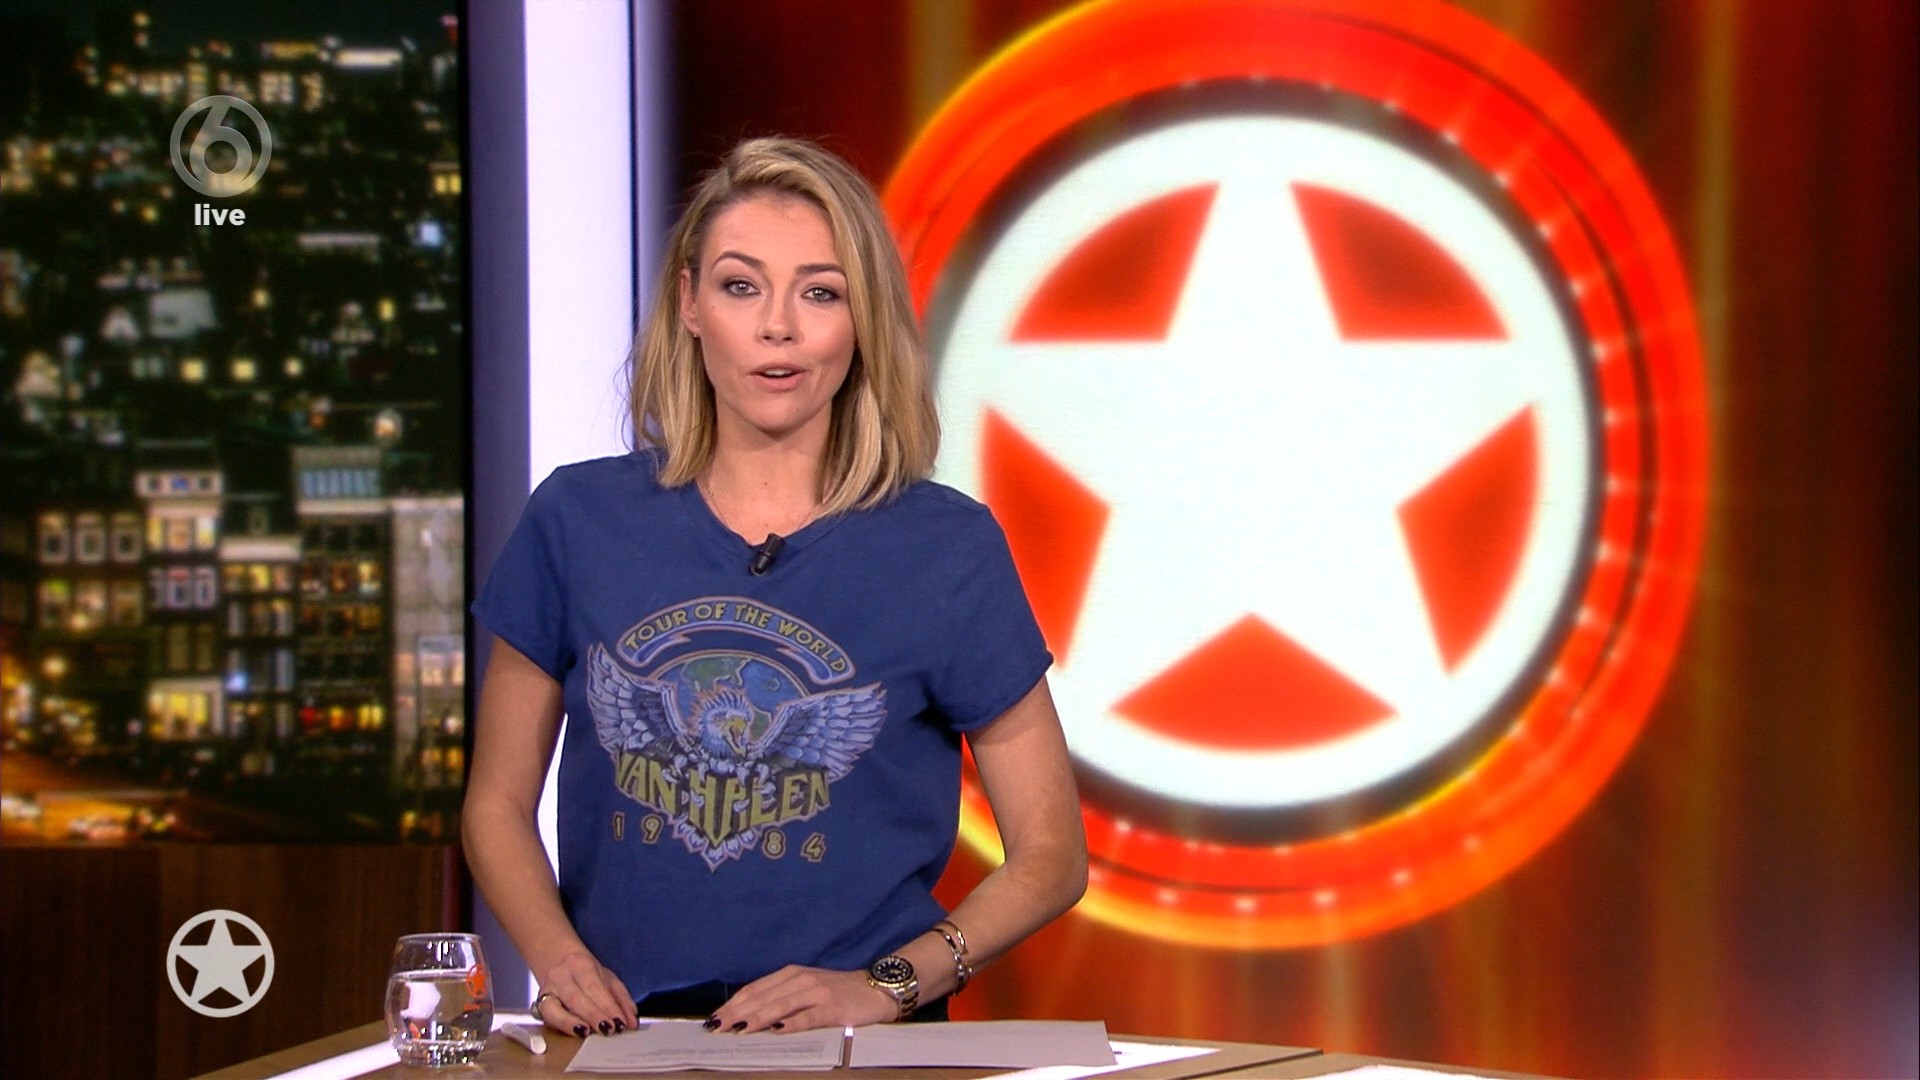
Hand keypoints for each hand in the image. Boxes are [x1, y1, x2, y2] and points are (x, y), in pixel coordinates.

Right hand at [532, 950, 635, 1037]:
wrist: (558, 962)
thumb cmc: (587, 974)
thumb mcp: (608, 979)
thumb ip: (622, 999)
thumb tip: (632, 1021)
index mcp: (580, 964)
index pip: (595, 987)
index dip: (608, 1006)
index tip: (620, 1022)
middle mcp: (560, 976)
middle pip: (576, 997)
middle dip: (593, 1015)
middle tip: (609, 1029)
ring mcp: (547, 991)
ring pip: (556, 1008)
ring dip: (572, 1022)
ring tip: (588, 1032)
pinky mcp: (539, 1005)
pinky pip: (548, 1017)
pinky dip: (562, 1025)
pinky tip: (576, 1032)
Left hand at [710, 965, 897, 1032]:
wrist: (875, 988)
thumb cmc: (837, 992)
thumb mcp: (806, 988)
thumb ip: (781, 998)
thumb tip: (748, 1015)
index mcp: (791, 974)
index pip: (755, 989)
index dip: (733, 1004)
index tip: (714, 1018)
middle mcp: (801, 980)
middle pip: (762, 997)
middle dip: (737, 1013)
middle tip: (717, 1028)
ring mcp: (817, 993)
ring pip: (780, 1005)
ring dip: (757, 1018)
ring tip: (738, 1030)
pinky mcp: (832, 1008)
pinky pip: (808, 1016)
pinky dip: (792, 1023)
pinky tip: (777, 1030)